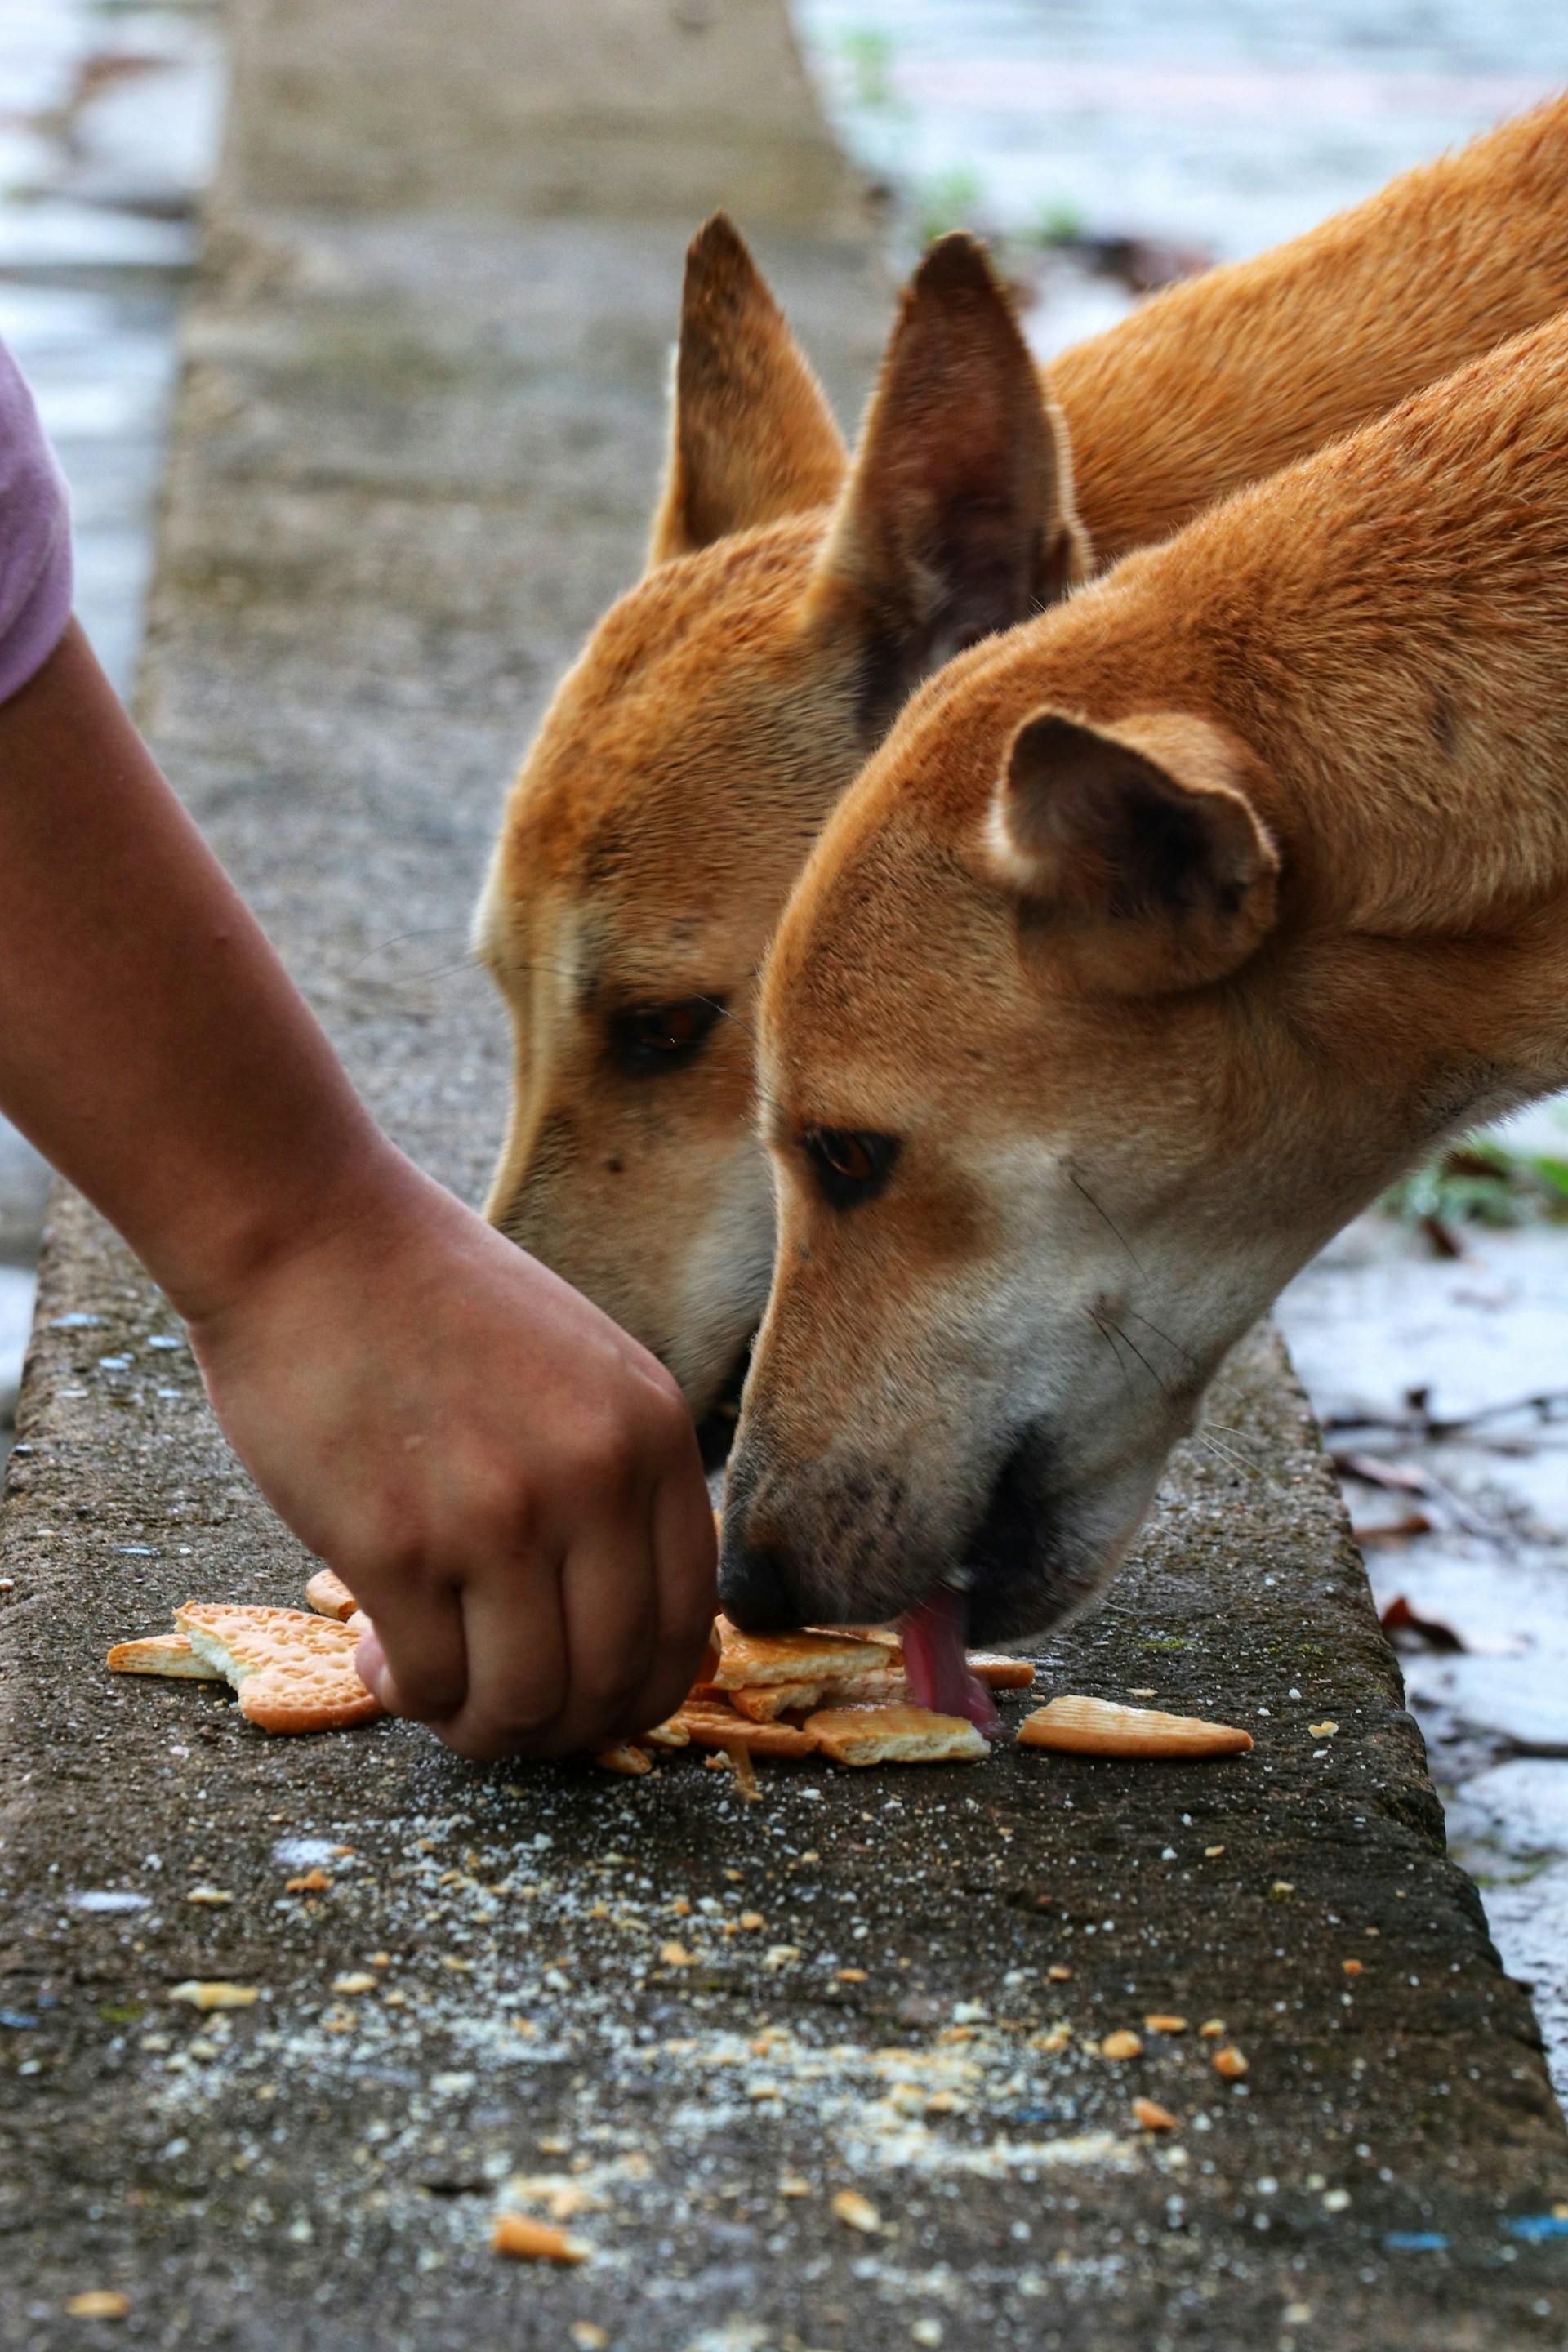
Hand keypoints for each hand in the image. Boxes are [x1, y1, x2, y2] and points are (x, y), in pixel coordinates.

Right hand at [186, 1156, 715, 1759]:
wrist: (312, 1236)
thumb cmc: (433, 1304)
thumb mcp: (581, 1370)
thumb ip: (616, 1480)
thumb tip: (620, 1623)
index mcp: (652, 1436)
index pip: (686, 1624)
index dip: (638, 1697)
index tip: (588, 1708)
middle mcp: (596, 1480)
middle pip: (613, 1683)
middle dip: (556, 1729)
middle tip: (500, 1714)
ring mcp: (500, 1514)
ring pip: (523, 1703)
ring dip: (478, 1726)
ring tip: (429, 1685)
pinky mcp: (396, 1543)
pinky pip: (431, 1682)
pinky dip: (406, 1695)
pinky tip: (375, 1653)